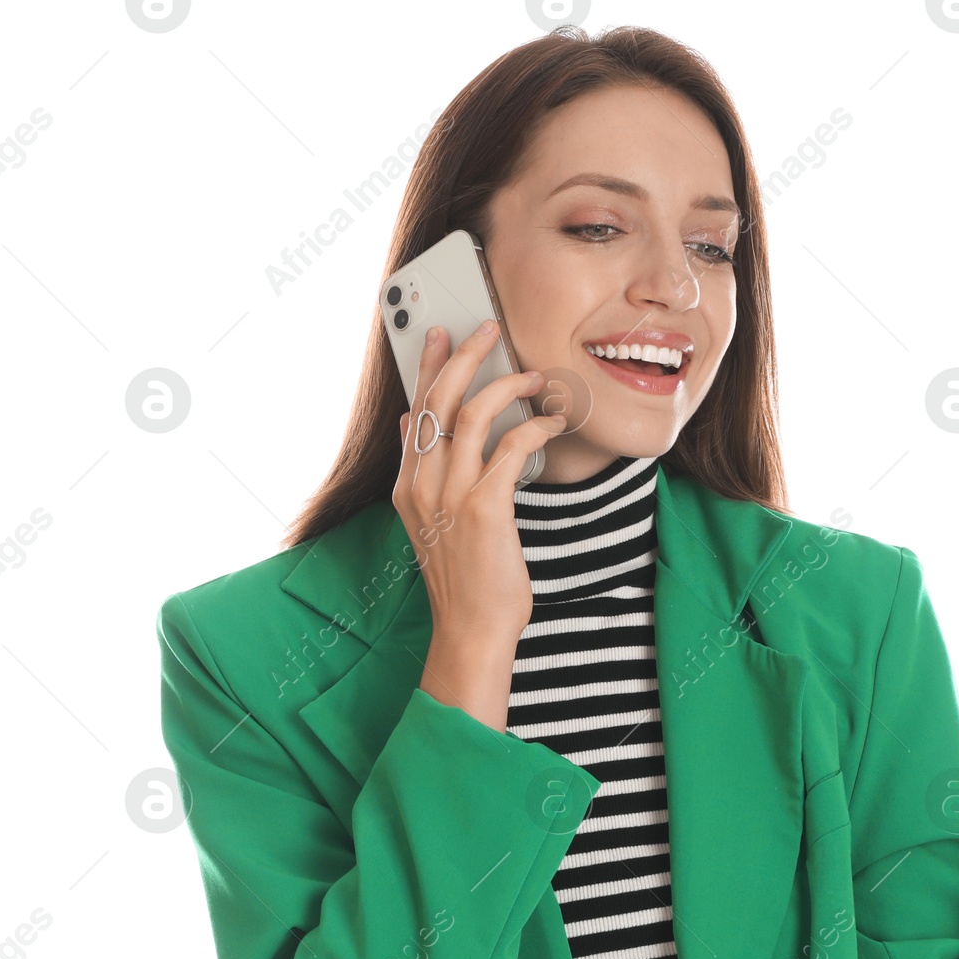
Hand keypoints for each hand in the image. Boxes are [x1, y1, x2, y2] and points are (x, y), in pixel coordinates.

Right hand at [393, 319, 566, 645]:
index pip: (414, 411)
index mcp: (407, 487)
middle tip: (488, 329)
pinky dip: (533, 427)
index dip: (427, 367)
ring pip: (471, 414)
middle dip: (464, 355)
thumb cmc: (464, 579)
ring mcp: (451, 496)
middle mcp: (422, 486)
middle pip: (438, 400)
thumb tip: (411, 424)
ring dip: (506, 384)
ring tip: (534, 374)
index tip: (440, 334)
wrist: (472, 629)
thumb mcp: (429, 522)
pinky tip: (551, 423)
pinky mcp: (485, 509)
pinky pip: (508, 448)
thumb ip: (421, 473)